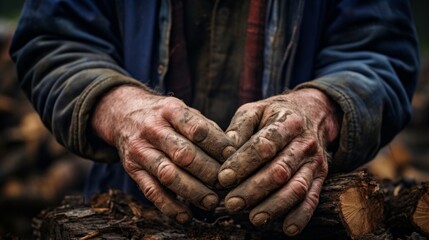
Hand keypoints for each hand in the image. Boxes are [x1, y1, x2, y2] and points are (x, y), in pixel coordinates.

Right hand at [91, 85, 234, 223]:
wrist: (123, 114)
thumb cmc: (164, 116)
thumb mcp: (183, 110)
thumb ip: (206, 128)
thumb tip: (233, 150)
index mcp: (170, 110)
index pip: (197, 129)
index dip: (218, 145)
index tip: (233, 157)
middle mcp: (153, 129)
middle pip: (184, 154)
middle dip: (208, 172)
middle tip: (226, 183)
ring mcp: (140, 149)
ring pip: (168, 174)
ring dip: (193, 191)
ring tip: (212, 202)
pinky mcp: (131, 169)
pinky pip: (151, 191)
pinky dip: (169, 207)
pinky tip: (186, 216)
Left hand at [218, 88, 339, 235]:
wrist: (311, 113)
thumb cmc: (274, 114)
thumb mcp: (255, 110)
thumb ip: (239, 127)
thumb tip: (225, 149)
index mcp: (287, 121)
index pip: (264, 145)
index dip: (243, 163)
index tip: (223, 178)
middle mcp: (304, 142)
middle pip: (280, 170)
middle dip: (254, 190)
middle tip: (231, 203)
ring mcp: (315, 161)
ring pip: (297, 188)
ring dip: (274, 206)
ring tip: (253, 219)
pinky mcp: (321, 176)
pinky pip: (313, 198)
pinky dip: (302, 216)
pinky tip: (287, 228)